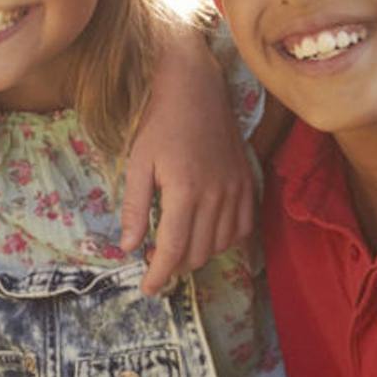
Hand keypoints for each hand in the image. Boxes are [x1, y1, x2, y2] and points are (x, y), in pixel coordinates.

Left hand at [121, 31, 254, 295]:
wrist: (194, 88)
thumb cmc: (158, 122)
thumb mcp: (137, 164)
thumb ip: (135, 208)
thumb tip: (129, 247)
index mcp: (185, 192)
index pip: (174, 250)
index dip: (159, 275)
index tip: (146, 288)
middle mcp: (217, 196)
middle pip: (198, 253)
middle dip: (174, 266)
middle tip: (153, 260)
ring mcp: (237, 189)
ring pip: (221, 245)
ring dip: (197, 254)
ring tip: (174, 245)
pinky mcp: (247, 182)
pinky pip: (242, 228)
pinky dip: (223, 240)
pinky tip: (204, 233)